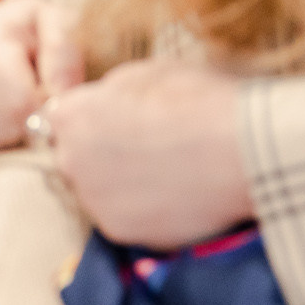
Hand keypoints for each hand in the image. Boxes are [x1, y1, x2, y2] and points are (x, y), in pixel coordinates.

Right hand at [0, 0, 86, 158]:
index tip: (54, 104)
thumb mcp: (60, 26)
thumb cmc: (35, 33)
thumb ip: (64, 59)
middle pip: (0, 128)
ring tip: (16, 116)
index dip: (45, 115)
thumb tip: (55, 102)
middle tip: (36, 109)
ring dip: (8, 140)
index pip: (17, 105)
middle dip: (27, 128)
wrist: (0, 31)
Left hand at [43, 58, 251, 247]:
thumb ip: (110, 91)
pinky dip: (143, 212)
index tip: (115, 124)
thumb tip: (103, 102)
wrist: (244, 152)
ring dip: (122, 186)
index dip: (89, 121)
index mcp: (70, 116)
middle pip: (76, 159)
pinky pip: (124, 219)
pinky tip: (176, 197)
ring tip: (168, 174)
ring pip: (99, 192)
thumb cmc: (200, 101)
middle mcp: (70, 161)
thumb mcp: (148, 73)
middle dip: (101, 155)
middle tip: (148, 150)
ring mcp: (92, 200)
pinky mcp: (118, 232)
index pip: (60, 121)